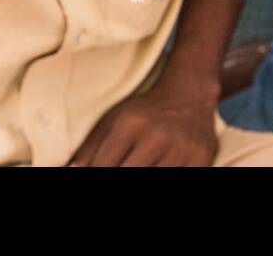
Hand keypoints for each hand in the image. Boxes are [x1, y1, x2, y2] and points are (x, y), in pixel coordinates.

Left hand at [69, 73, 219, 166]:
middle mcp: (156, 136)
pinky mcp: (201, 159)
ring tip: (139, 166)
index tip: (93, 179)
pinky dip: (166, 177)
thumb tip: (71, 170)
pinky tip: (158, 169)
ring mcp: (181, 150)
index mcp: (129, 124)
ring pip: (153, 179)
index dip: (94, 175)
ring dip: (144, 176)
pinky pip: (179, 177)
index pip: (102, 168)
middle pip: (128, 174)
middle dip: (118, 176)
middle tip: (122, 167)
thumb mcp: (113, 120)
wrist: (190, 93)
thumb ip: (90, 148)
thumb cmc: (145, 111)